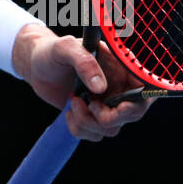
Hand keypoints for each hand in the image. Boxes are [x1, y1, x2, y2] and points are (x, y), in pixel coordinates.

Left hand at [12, 24, 156, 141]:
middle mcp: (120, 88)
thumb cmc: (53, 51)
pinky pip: (95, 134)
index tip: (120, 106)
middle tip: (90, 104)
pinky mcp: (94, 117)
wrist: (36, 65)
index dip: (139, 102)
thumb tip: (101, 88)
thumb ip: (84, 62)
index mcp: (122, 68)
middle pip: (133, 115)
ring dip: (89, 121)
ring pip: (112, 129)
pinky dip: (80, 128)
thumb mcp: (65, 48)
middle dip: (109, 116)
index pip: (145, 89)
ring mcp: (108, 104)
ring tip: (74, 102)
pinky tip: (70, 111)